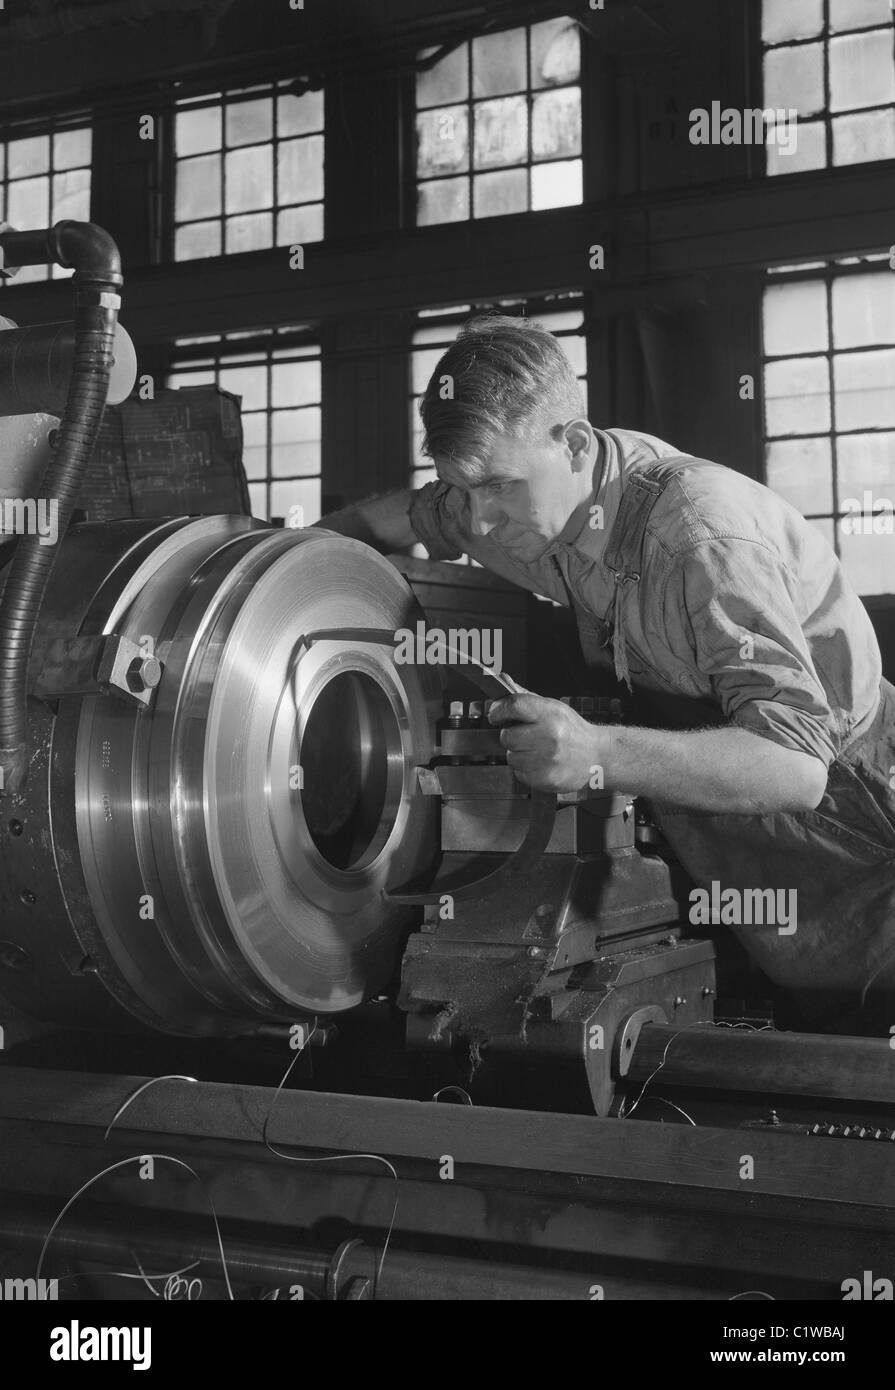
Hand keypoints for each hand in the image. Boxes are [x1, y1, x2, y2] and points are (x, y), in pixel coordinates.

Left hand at [488, 693, 608, 792]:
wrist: (596, 756)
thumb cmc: (572, 730)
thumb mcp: (553, 707)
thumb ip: (525, 696)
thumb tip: (502, 679)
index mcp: (551, 714)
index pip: (514, 706)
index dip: (499, 710)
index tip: (496, 715)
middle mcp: (550, 737)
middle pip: (507, 736)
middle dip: (511, 735)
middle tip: (525, 735)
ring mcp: (548, 760)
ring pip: (511, 757)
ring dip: (518, 754)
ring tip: (536, 750)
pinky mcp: (545, 779)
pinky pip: (519, 773)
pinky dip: (525, 769)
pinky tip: (540, 763)